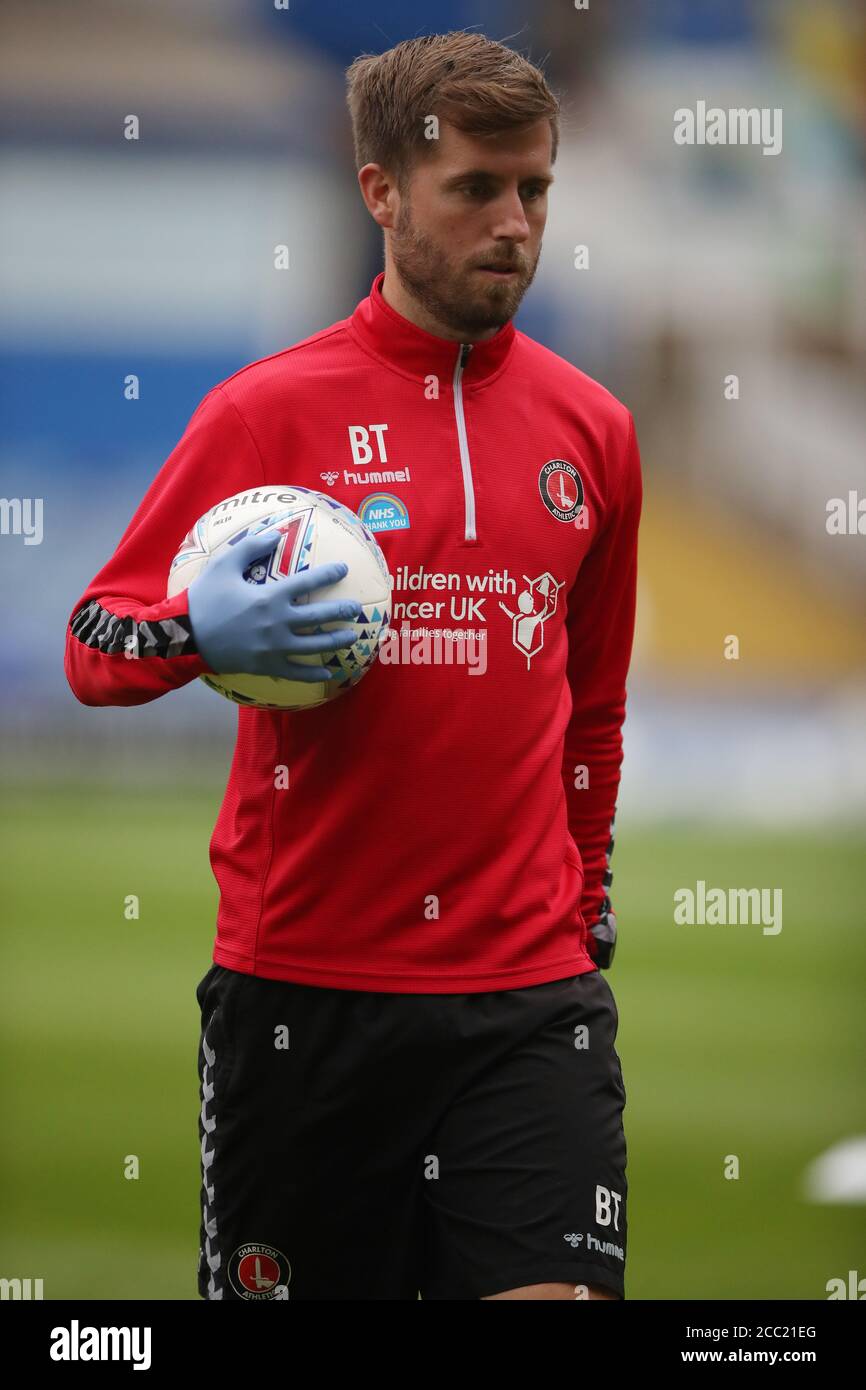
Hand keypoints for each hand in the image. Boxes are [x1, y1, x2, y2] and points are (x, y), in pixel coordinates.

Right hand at [187, 527, 363, 680]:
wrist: (185, 637)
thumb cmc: (203, 599)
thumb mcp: (223, 565)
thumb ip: (251, 546)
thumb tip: (276, 533)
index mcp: (270, 596)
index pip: (308, 582)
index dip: (329, 574)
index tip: (344, 569)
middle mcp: (278, 622)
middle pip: (319, 616)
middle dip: (342, 611)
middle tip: (358, 609)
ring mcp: (275, 647)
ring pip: (315, 645)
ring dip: (336, 641)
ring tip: (352, 637)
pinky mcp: (267, 665)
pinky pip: (297, 671)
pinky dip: (315, 673)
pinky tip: (330, 673)